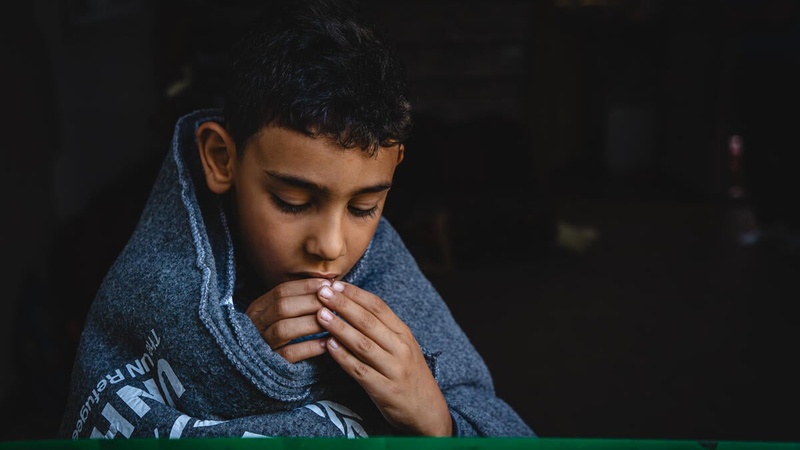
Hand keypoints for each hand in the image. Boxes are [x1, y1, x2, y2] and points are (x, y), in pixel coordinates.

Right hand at [245, 278, 330, 362]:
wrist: (260, 367)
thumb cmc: (278, 333)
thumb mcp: (278, 313)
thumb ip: (297, 300)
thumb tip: (326, 284)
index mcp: (258, 308)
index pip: (281, 291)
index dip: (306, 286)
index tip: (328, 284)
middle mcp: (256, 324)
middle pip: (282, 307)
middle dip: (311, 302)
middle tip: (334, 303)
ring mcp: (262, 344)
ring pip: (285, 329)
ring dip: (312, 324)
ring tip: (333, 321)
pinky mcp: (271, 363)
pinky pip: (290, 354)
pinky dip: (309, 347)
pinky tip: (326, 343)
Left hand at [315, 281, 452, 435]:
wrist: (428, 412)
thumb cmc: (409, 376)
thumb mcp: (403, 347)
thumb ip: (383, 330)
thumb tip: (353, 306)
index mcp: (404, 334)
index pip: (378, 306)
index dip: (355, 294)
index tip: (335, 284)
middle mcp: (401, 348)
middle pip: (369, 321)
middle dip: (344, 305)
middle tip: (322, 292)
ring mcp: (394, 369)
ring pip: (363, 344)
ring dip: (340, 327)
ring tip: (321, 315)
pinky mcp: (384, 390)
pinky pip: (360, 371)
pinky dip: (343, 357)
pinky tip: (328, 347)